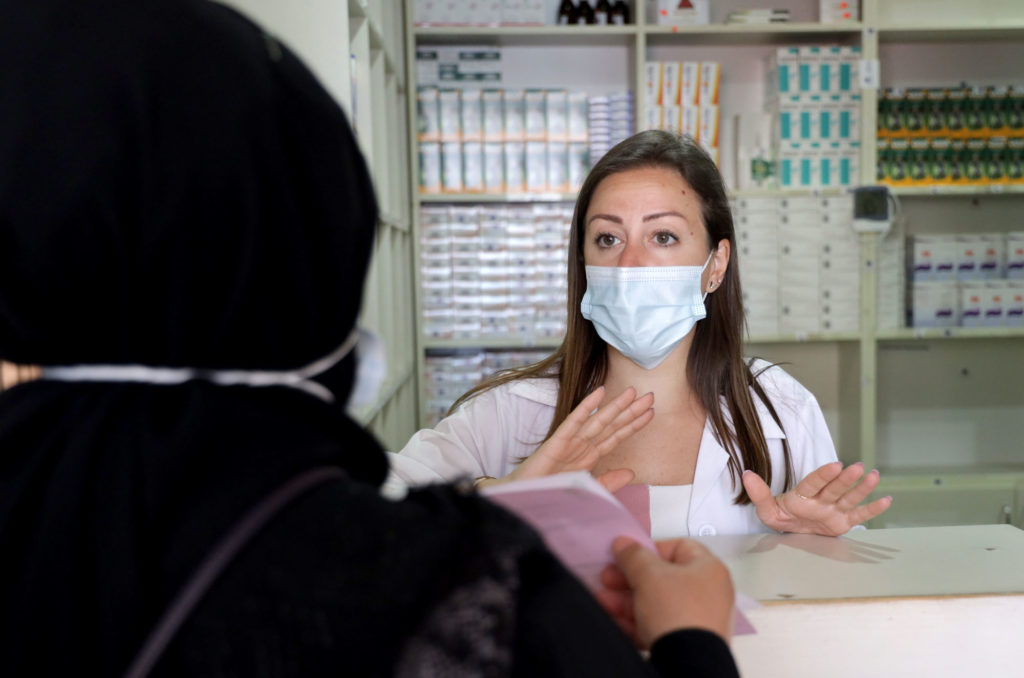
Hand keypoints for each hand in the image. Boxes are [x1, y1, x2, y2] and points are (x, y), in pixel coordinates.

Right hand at [506, 385, 653, 486]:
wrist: (523, 500)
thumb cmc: (549, 493)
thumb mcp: (587, 490)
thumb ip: (608, 482)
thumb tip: (631, 472)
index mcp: (590, 456)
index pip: (616, 437)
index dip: (633, 424)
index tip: (651, 412)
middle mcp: (582, 446)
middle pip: (612, 425)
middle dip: (631, 411)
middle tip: (651, 395)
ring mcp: (570, 442)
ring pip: (597, 421)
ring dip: (615, 406)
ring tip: (632, 391)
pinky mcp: (556, 442)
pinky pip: (574, 422)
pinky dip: (586, 407)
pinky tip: (599, 392)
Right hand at [596, 537, 734, 649]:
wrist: (687, 664)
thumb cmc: (676, 611)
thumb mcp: (649, 575)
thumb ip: (633, 555)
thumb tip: (623, 543)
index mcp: (708, 569)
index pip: (677, 548)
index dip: (648, 549)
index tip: (626, 556)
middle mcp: (708, 594)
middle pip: (662, 578)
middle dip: (629, 579)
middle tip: (607, 579)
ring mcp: (698, 620)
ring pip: (656, 604)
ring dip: (626, 601)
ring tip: (603, 601)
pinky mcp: (687, 643)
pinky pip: (658, 627)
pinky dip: (636, 623)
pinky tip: (615, 621)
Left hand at [742, 461, 892, 535]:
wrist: (791, 530)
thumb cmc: (781, 516)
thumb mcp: (766, 509)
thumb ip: (759, 493)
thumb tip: (746, 474)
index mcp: (802, 495)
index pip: (813, 482)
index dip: (823, 474)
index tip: (835, 465)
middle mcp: (821, 500)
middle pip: (834, 488)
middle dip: (845, 479)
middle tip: (857, 467)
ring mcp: (833, 510)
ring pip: (849, 498)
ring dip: (862, 488)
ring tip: (874, 475)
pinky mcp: (842, 522)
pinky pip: (859, 515)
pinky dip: (872, 509)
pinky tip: (886, 500)